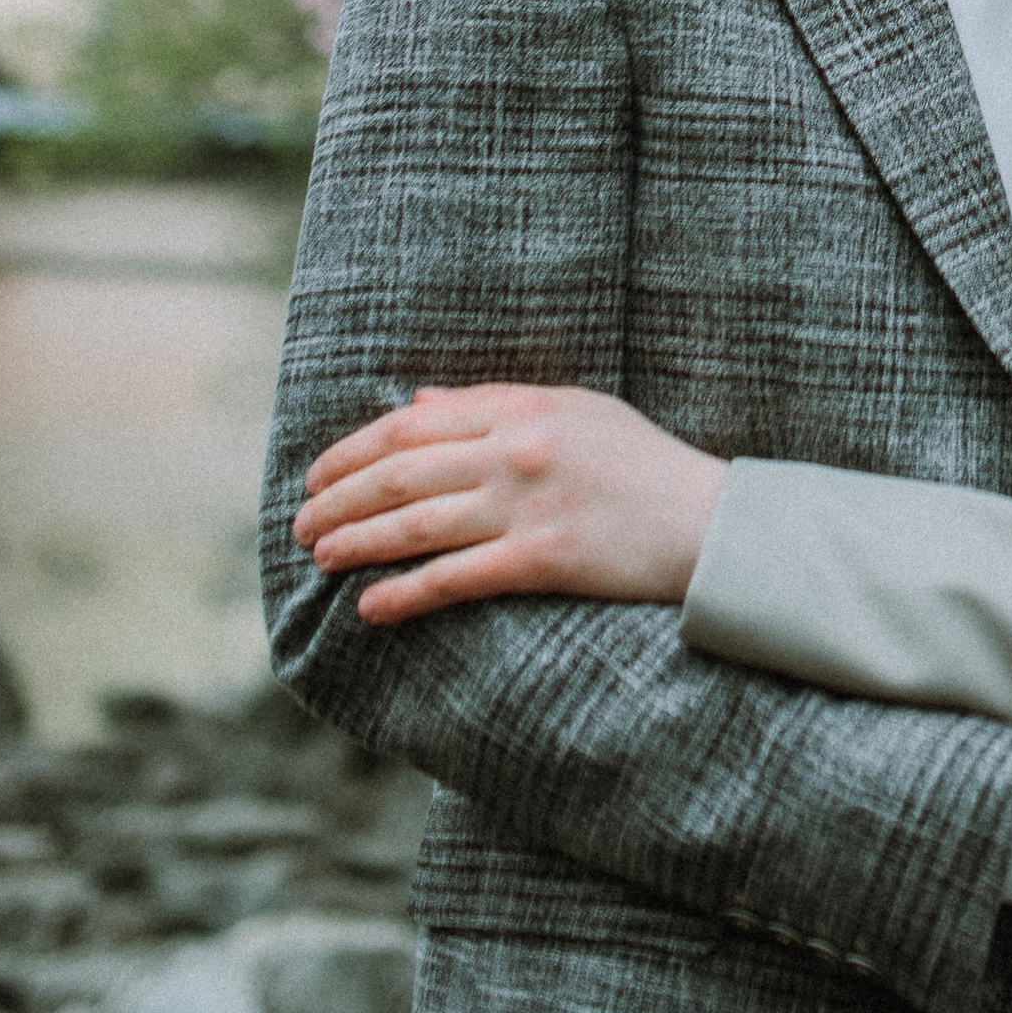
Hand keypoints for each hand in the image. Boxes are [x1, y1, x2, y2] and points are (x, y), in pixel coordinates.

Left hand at [294, 384, 728, 623]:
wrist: (709, 520)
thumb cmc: (642, 465)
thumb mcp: (574, 412)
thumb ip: (494, 404)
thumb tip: (416, 405)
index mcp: (524, 406)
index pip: (413, 424)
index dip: (353, 450)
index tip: (317, 474)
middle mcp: (519, 449)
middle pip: (403, 472)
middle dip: (341, 498)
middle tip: (301, 524)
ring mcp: (529, 504)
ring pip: (417, 524)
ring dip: (358, 541)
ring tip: (320, 558)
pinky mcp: (544, 559)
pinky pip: (456, 578)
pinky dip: (406, 594)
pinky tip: (372, 608)